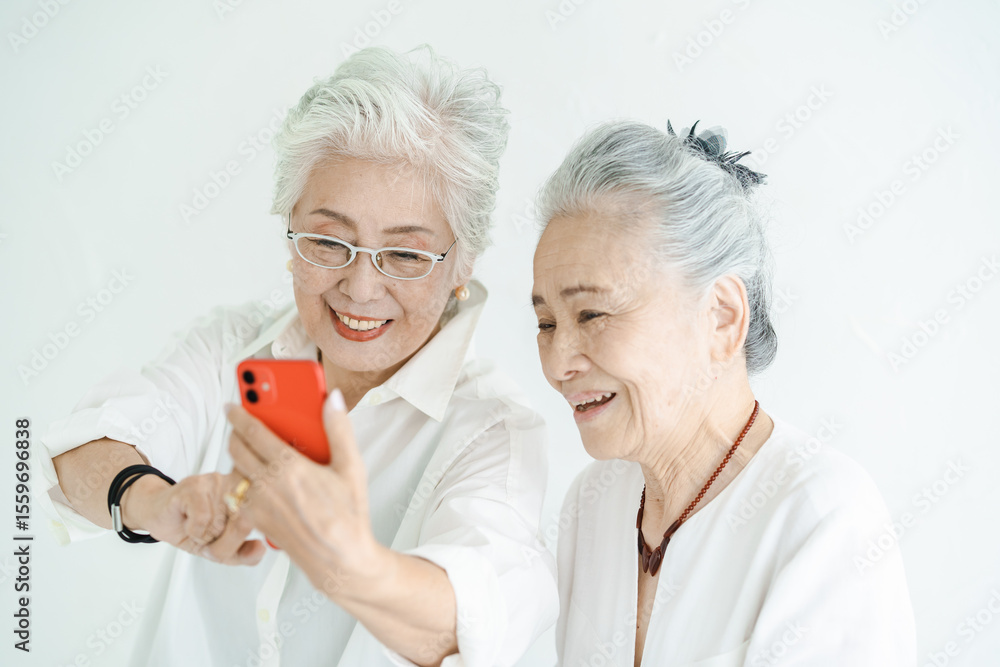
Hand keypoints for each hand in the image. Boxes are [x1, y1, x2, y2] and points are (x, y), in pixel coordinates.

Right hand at [120, 470, 265, 565]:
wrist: (159, 515)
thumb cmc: (192, 527)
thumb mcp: (221, 548)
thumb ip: (244, 553)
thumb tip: (261, 548)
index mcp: (249, 495)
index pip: (261, 522)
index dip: (243, 540)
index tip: (229, 540)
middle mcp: (236, 483)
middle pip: (243, 525)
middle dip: (224, 544)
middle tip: (210, 539)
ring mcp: (216, 482)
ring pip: (221, 524)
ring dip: (205, 537)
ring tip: (197, 529)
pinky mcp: (194, 486)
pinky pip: (202, 519)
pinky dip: (194, 531)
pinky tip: (189, 525)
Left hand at [226, 389, 380, 585]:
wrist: (339, 558)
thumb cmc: (348, 516)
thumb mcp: (351, 467)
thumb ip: (338, 429)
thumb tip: (334, 400)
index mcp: (289, 467)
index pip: (253, 432)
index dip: (239, 414)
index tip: (232, 406)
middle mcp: (268, 485)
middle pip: (236, 449)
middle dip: (234, 433)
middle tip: (239, 426)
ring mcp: (259, 505)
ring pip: (235, 473)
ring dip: (238, 459)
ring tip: (251, 452)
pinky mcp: (256, 521)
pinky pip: (241, 495)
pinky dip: (244, 483)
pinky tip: (260, 481)